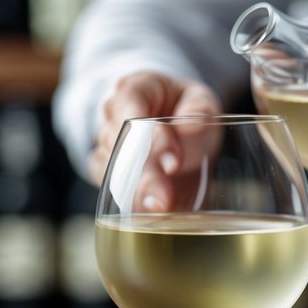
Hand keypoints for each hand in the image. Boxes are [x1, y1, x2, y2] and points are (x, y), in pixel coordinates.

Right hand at [88, 72, 221, 207]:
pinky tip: (147, 219)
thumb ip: (199, 113)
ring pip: (112, 172)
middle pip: (121, 146)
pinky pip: (110, 190)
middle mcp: (111, 115)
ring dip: (134, 195)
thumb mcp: (202, 101)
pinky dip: (128, 205)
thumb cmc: (187, 109)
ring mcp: (105, 146)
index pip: (131, 106)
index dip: (150, 135)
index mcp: (134, 88)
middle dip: (142, 175)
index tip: (174, 162)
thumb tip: (188, 133)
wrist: (175, 128)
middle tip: (162, 201)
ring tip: (157, 211)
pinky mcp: (106, 174)